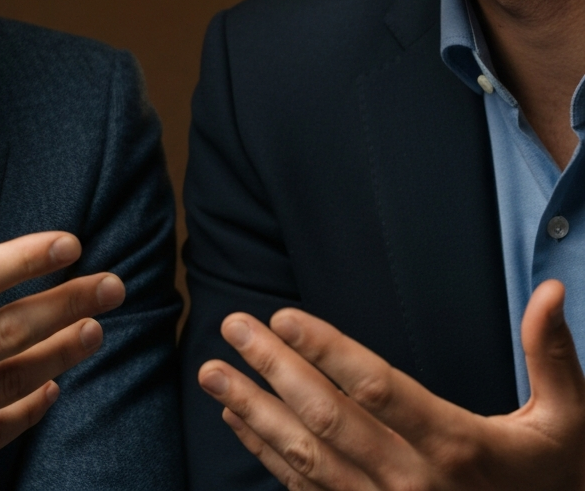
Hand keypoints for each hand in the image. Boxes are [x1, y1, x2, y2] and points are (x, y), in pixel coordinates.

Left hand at [198, 280, 584, 489]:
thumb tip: (553, 290)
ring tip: (211, 373)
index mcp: (457, 447)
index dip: (327, 351)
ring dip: (252, 411)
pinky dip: (265, 455)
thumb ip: (554, 358)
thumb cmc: (556, 484)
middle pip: (328, 418)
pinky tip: (236, 420)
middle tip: (230, 326)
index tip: (282, 317)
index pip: (378, 388)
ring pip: (306, 458)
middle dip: (272, 369)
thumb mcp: (571, 425)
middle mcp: (413, 482)